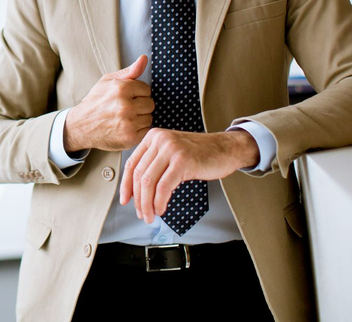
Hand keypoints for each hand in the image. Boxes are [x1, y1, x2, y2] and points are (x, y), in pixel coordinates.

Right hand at [63, 56, 153, 152]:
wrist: (81, 125)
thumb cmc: (95, 101)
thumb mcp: (107, 81)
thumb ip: (129, 71)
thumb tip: (144, 58)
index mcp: (121, 88)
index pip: (146, 89)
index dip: (137, 93)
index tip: (127, 97)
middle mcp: (125, 105)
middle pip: (150, 104)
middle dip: (140, 105)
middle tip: (125, 108)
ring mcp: (128, 123)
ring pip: (149, 118)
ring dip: (140, 118)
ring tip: (125, 118)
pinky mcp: (130, 137)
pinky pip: (146, 130)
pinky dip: (138, 130)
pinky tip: (126, 127)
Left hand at [119, 128, 260, 222]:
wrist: (226, 148)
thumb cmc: (200, 153)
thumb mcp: (172, 152)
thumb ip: (155, 163)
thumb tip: (137, 188)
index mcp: (153, 137)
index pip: (132, 163)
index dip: (125, 185)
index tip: (125, 200)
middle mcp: (159, 140)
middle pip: (139, 175)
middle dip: (138, 199)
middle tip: (141, 213)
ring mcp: (171, 150)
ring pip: (149, 182)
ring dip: (147, 203)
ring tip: (150, 215)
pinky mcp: (183, 161)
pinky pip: (164, 186)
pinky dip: (159, 201)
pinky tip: (161, 209)